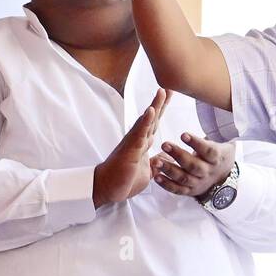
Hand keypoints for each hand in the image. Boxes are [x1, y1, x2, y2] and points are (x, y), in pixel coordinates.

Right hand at [93, 88, 170, 207]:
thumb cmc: (124, 180)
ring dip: (155, 106)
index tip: (169, 95)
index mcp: (142, 143)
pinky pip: (139, 133)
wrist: (107, 189)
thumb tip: (164, 159)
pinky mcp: (130, 149)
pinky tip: (151, 110)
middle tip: (169, 86)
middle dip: (161, 102)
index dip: (162, 109)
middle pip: (152, 117)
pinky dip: (146, 121)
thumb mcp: (147, 173)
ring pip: (146, 121)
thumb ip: (155, 164)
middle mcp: (138, 139)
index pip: (154, 123)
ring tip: (162, 91)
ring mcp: (134, 143)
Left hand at [150, 134, 235, 199]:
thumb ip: (219, 130)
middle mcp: (208, 172)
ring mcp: (199, 183)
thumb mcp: (225, 142)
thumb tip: (220, 110)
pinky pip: (178, 190)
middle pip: (193, 165)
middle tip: (164, 144)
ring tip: (156, 161)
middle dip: (178, 155)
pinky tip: (156, 176)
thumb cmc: (221, 153)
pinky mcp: (190, 191)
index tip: (183, 134)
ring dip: (169, 169)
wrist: (225, 178)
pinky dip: (166, 185)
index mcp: (218, 158)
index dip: (196, 143)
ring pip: (183, 178)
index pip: (208, 151)